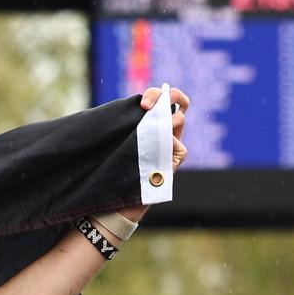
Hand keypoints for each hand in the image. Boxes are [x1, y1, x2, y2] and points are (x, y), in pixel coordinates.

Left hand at [119, 85, 188, 222]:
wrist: (117, 200)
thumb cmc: (114, 168)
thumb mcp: (120, 139)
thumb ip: (132, 122)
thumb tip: (143, 107)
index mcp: (152, 122)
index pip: (165, 98)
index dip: (158, 94)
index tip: (143, 103)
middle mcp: (165, 130)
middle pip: (179, 103)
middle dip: (169, 96)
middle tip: (149, 105)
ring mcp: (172, 144)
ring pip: (179, 121)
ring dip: (162, 124)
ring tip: (144, 136)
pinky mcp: (176, 160)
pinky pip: (178, 147)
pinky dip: (164, 149)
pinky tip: (150, 160)